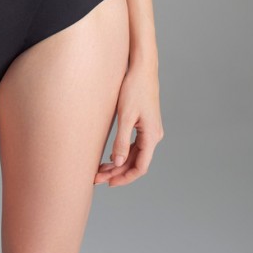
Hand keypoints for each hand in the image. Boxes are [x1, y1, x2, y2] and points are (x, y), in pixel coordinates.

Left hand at [94, 60, 162, 186]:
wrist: (142, 68)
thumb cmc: (134, 88)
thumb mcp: (125, 115)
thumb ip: (122, 141)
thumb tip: (118, 163)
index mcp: (151, 136)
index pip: (140, 167)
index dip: (125, 178)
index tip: (109, 184)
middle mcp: (154, 136)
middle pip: (136, 163)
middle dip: (118, 172)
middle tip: (98, 178)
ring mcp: (151, 131)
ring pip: (135, 155)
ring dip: (119, 164)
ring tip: (100, 170)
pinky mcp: (145, 124)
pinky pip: (135, 145)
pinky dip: (123, 153)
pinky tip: (110, 156)